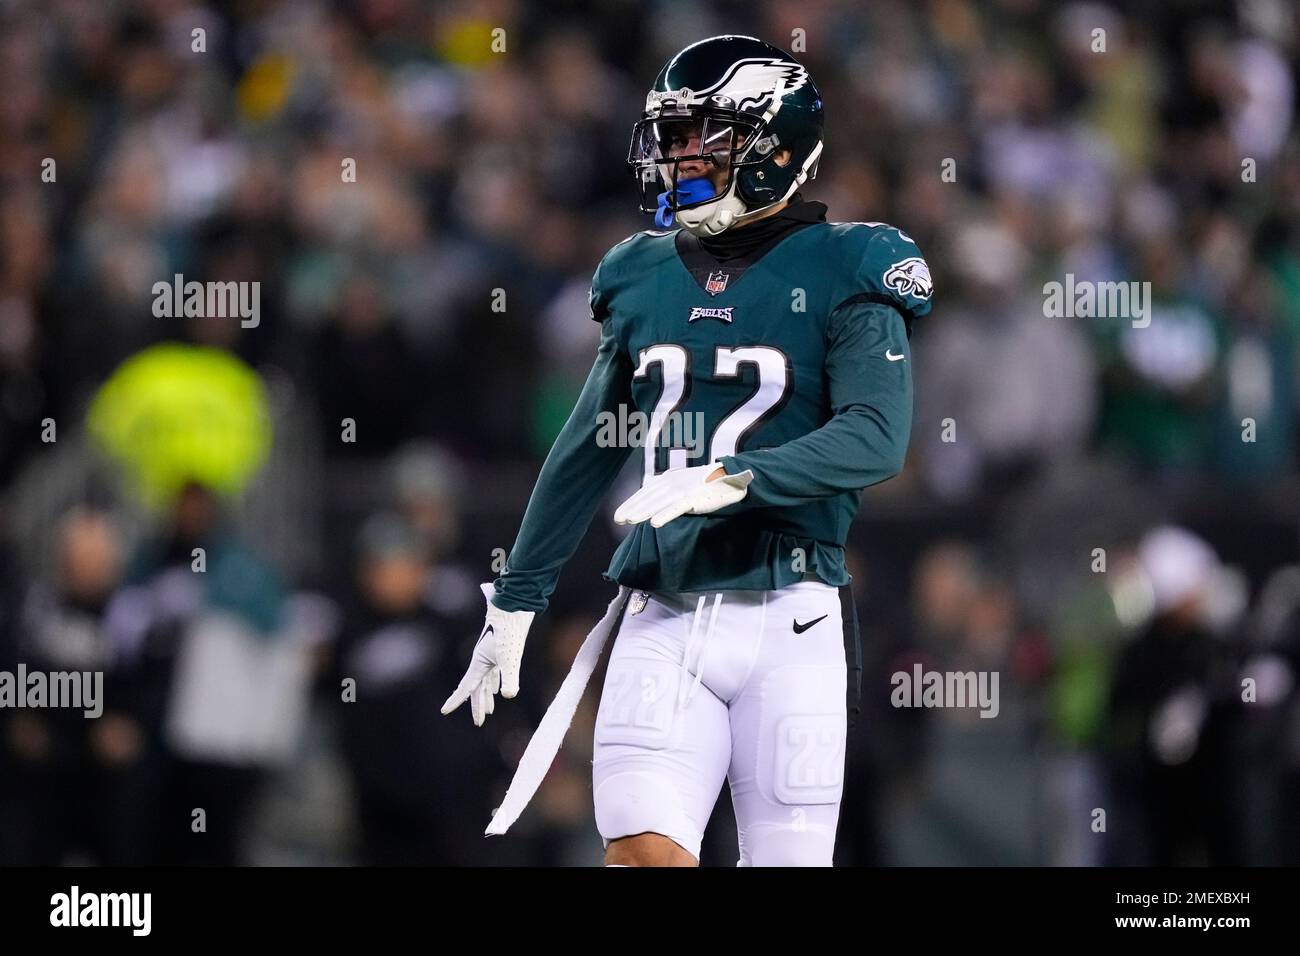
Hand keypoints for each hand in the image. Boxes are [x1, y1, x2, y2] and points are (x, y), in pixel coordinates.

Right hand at [441, 583, 535, 726]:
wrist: (512, 606)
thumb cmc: (508, 630)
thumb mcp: (510, 657)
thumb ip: (509, 676)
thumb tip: (509, 695)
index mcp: (479, 663)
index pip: (466, 687)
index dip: (456, 700)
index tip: (445, 711)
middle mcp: (482, 661)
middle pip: (477, 688)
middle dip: (478, 706)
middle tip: (479, 723)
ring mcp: (490, 657)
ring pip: (486, 682)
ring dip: (486, 696)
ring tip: (489, 712)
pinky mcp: (500, 653)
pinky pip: (494, 674)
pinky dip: (495, 684)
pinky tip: (499, 691)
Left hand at [614, 463, 753, 528]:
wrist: (729, 479)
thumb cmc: (703, 484)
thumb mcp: (680, 485)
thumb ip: (665, 491)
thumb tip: (649, 500)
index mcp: (667, 479)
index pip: (645, 492)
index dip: (630, 503)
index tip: (618, 515)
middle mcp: (672, 483)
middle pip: (648, 497)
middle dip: (632, 508)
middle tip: (618, 520)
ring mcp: (682, 490)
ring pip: (659, 502)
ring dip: (643, 511)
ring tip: (630, 520)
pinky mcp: (694, 498)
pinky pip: (677, 508)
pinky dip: (665, 514)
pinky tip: (655, 523)